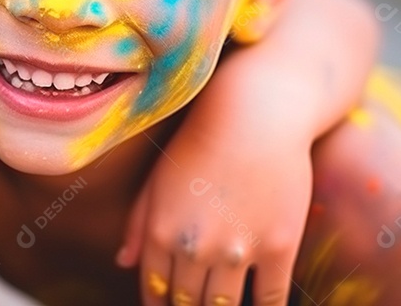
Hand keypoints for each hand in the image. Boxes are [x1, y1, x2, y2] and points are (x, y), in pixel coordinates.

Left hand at [117, 123, 312, 305]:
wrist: (255, 114)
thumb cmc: (200, 141)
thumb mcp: (156, 177)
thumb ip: (137, 223)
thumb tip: (122, 263)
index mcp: (159, 232)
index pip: (155, 291)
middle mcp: (194, 248)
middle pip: (189, 303)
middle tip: (194, 305)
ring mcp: (237, 250)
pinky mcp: (278, 247)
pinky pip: (270, 299)